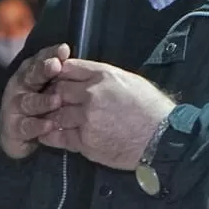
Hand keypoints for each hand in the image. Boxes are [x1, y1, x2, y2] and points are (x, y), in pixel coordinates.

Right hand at [0, 44, 70, 159]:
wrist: (22, 137)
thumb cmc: (44, 106)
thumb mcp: (54, 88)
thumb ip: (63, 74)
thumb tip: (76, 58)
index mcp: (31, 73)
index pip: (40, 59)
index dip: (51, 54)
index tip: (64, 49)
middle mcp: (21, 86)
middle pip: (31, 75)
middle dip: (43, 70)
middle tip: (56, 65)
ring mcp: (15, 106)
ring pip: (28, 101)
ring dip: (42, 100)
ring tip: (57, 100)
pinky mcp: (14, 128)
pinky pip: (26, 126)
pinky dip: (37, 126)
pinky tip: (49, 125)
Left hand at [39, 60, 176, 170]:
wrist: (162, 138)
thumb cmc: (150, 108)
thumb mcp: (129, 81)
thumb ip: (103, 78)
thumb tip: (84, 78)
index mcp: (103, 75)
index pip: (68, 68)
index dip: (58, 73)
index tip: (56, 78)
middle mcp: (91, 93)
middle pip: (57, 89)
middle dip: (53, 94)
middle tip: (49, 100)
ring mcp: (86, 118)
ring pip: (55, 113)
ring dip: (51, 115)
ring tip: (49, 118)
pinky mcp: (85, 141)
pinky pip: (58, 136)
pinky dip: (50, 135)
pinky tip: (47, 133)